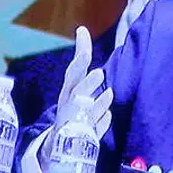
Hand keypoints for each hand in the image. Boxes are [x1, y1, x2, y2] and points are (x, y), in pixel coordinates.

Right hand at [41, 25, 112, 162]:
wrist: (63, 141)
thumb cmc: (74, 104)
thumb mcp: (76, 81)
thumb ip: (81, 59)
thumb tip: (82, 31)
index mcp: (68, 88)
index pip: (74, 69)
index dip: (80, 53)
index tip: (83, 35)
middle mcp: (70, 102)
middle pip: (77, 92)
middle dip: (87, 83)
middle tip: (99, 73)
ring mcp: (75, 120)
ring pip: (86, 111)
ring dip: (97, 102)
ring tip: (109, 93)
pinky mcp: (83, 135)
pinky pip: (94, 128)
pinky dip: (101, 121)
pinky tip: (109, 115)